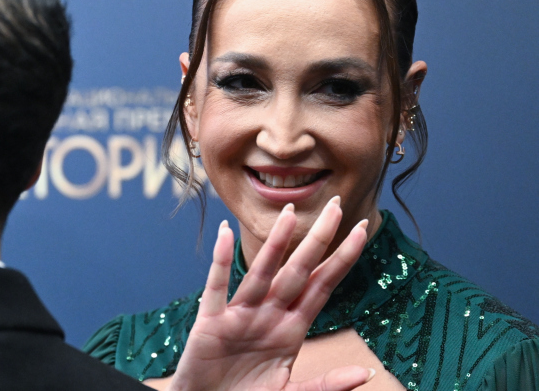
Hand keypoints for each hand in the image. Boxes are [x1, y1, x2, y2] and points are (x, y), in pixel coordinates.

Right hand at [167, 196, 372, 390]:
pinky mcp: (210, 323)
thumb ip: (326, 385)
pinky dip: (219, 262)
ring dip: (275, 244)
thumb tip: (366, 373)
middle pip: (298, 270)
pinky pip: (217, 288)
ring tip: (289, 213)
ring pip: (261, 273)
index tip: (363, 229)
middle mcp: (268, 314)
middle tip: (336, 204)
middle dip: (318, 239)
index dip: (342, 259)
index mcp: (291, 329)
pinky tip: (224, 234)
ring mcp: (240, 316)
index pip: (322, 286)